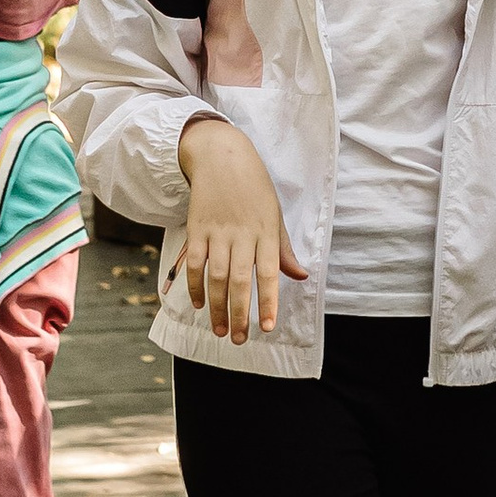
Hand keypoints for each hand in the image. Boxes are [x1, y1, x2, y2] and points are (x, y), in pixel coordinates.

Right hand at [177, 118, 306, 343]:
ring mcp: (218, 232)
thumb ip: (284, 250)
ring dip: (216, 306)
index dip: (268, 301)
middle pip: (239, 280)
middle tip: (238, 339)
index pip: (269, 273)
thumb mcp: (275, 216)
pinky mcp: (197, 229)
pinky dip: (195, 285)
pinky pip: (195, 263)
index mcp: (266, 232)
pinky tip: (199, 304)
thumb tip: (301, 277)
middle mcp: (242, 234)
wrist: (222, 157)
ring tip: (218, 330)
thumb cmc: (255, 189)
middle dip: (239, 314)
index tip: (267, 327)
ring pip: (216, 276)